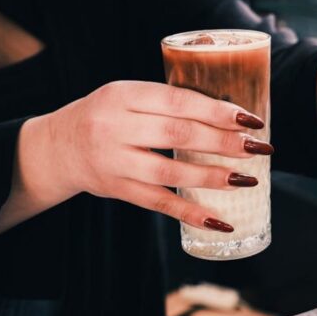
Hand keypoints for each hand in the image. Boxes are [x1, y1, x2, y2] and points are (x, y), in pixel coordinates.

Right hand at [37, 81, 271, 231]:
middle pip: (178, 134)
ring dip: (212, 177)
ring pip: (170, 172)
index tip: (251, 119)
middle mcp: (115, 127)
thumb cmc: (107, 116)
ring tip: (246, 179)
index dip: (217, 111)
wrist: (58, 147)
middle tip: (258, 147)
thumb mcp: (128, 95)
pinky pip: (158, 203)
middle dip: (224, 142)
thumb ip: (168, 102)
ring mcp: (113, 161)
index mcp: (123, 95)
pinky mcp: (116, 190)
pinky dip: (191, 213)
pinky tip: (219, 220)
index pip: (178, 101)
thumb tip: (230, 115)